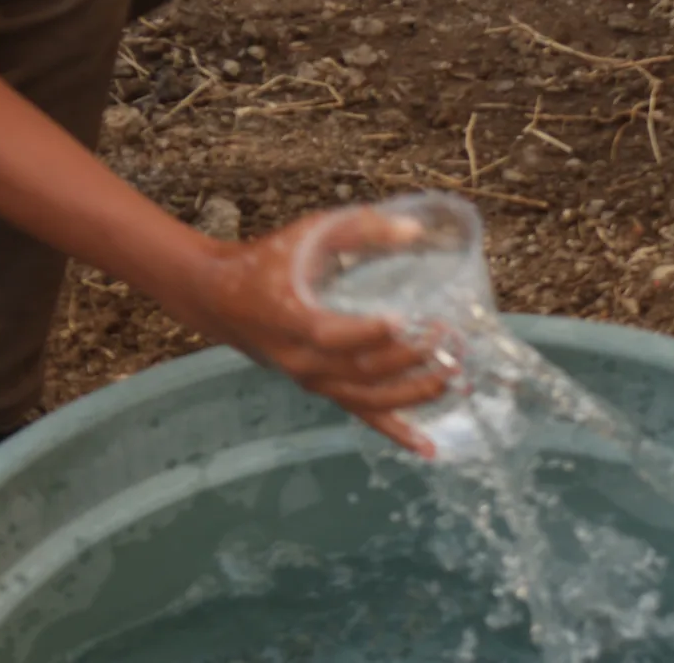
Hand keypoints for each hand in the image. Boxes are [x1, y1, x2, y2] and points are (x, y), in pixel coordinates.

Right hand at [163, 211, 448, 454]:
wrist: (221, 300)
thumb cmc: (265, 261)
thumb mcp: (304, 234)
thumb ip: (358, 228)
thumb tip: (415, 230)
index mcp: (291, 320)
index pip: (331, 335)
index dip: (366, 333)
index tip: (403, 319)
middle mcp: (302, 361)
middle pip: (360, 372)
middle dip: (408, 359)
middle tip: (448, 339)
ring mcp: (312, 381)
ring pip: (366, 399)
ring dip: (413, 393)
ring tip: (453, 380)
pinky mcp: (319, 389)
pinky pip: (361, 414)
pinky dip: (396, 431)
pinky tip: (428, 445)